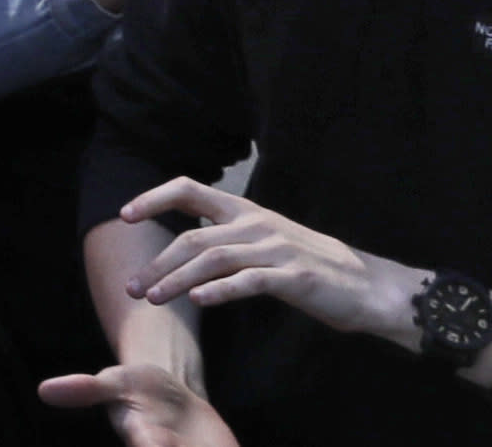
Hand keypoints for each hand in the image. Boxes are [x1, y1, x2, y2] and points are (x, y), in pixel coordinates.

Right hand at [38, 362, 240, 446]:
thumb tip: (44, 390)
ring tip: (205, 444)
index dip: (152, 443)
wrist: (176, 396)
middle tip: (177, 438)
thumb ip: (85, 390)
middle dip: (179, 445)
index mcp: (144, 439)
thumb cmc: (139, 389)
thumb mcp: (115, 382)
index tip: (158, 440)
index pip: (146, 444)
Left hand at [116, 178, 417, 341]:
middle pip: (193, 236)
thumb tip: (182, 248)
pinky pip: (248, 282)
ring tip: (153, 298)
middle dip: (157, 261)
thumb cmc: (310, 265)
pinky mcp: (293, 276)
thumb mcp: (264, 241)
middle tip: (132, 286)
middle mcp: (255, 224)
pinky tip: (199, 302)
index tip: (125, 215)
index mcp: (245, 211)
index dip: (153, 198)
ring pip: (212, 259)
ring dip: (177, 279)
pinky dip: (220, 291)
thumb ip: (227, 239)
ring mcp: (275, 249)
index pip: (189, 190)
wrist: (366, 286)